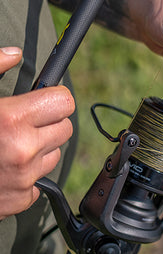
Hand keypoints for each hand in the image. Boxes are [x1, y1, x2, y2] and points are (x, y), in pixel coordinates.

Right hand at [0, 47, 74, 218]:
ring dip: (39, 150)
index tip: (44, 100)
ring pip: (54, 155)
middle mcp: (23, 150)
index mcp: (11, 119)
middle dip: (49, 123)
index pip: (64, 103)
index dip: (54, 99)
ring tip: (9, 147)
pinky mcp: (20, 199)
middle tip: (25, 123)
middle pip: (65, 129)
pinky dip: (27, 176)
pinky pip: (40, 181)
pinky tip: (4, 169)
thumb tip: (14, 53)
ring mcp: (23, 178)